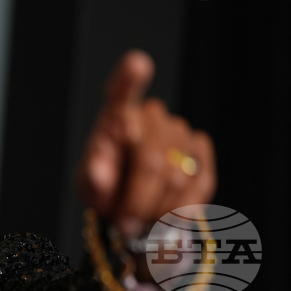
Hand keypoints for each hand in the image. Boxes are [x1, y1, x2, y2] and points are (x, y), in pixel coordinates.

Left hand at [76, 50, 216, 238]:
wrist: (134, 203)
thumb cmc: (106, 187)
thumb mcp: (89, 186)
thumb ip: (93, 177)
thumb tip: (97, 171)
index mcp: (114, 116)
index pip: (120, 92)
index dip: (129, 79)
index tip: (137, 65)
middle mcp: (150, 115)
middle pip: (151, 161)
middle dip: (137, 200)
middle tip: (125, 225)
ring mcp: (179, 129)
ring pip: (176, 177)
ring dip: (157, 209)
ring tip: (141, 220)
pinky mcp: (200, 149)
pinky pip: (199, 184)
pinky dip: (180, 210)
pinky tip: (166, 216)